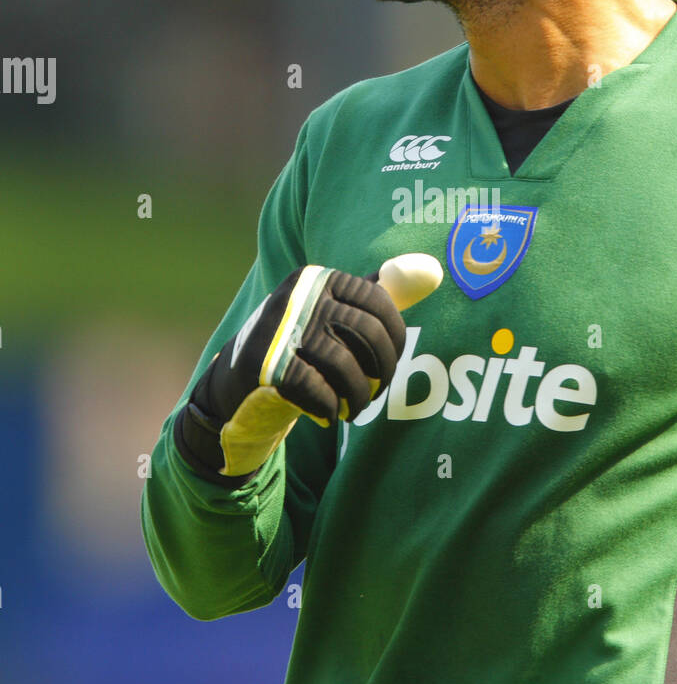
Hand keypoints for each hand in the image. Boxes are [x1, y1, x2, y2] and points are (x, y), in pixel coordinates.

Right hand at [174, 254, 441, 479]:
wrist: (236, 388)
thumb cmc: (299, 349)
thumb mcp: (336, 315)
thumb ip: (380, 294)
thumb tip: (433, 270)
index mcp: (317, 278)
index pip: (379, 302)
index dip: (396, 340)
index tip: (390, 365)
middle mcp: (296, 297)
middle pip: (367, 334)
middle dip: (381, 371)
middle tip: (375, 392)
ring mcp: (278, 330)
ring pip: (344, 366)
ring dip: (358, 396)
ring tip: (355, 408)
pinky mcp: (265, 366)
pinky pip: (318, 390)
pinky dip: (330, 407)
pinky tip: (328, 413)